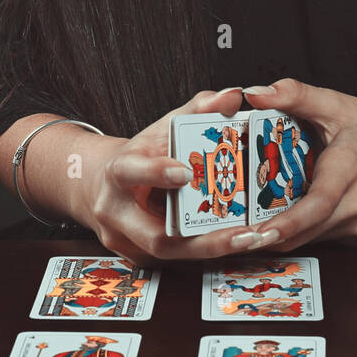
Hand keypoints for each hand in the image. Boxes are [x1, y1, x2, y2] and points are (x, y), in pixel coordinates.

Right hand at [68, 88, 280, 265]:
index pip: (129, 172)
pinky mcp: (143, 259)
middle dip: (203, 239)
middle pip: (156, 238)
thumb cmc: (141, 154)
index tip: (185, 172)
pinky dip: (210, 251)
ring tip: (252, 239)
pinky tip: (240, 242)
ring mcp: (128, 243)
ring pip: (172, 256)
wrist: (104, 186)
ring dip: (214, 250)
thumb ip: (198, 109)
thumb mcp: (164, 127)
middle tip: (245, 231)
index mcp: (117, 174)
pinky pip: (179, 261)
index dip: (155, 173)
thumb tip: (234, 96)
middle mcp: (117, 214)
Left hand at [241, 78, 356, 250]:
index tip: (255, 234)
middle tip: (229, 234)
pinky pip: (323, 237)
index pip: (315, 207)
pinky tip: (282, 217)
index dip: (284, 224)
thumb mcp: (339, 105)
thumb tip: (254, 93)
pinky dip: (301, 230)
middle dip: (267, 235)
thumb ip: (295, 95)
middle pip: (305, 232)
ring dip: (281, 234)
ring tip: (246, 225)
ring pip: (311, 238)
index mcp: (349, 172)